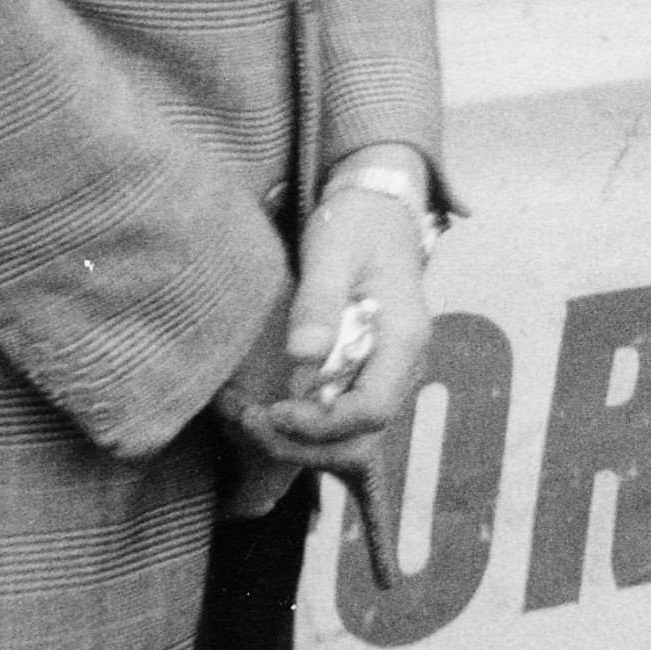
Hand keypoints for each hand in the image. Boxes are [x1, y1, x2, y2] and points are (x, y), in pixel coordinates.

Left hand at [216, 151, 433, 481]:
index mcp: (403, 337)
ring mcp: (387, 372)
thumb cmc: (356, 223)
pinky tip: (264, 407)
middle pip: (362, 437)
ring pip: (352, 440)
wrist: (378, 206)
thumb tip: (302, 355)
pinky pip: (341, 421)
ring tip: (248, 417)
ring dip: (299, 443)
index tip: (271, 411)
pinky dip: (303, 428)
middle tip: (247, 420)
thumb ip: (319, 301)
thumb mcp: (333, 251)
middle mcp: (403, 364)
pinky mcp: (367, 372)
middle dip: (301, 444)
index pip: (372, 410)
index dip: (320, 424)